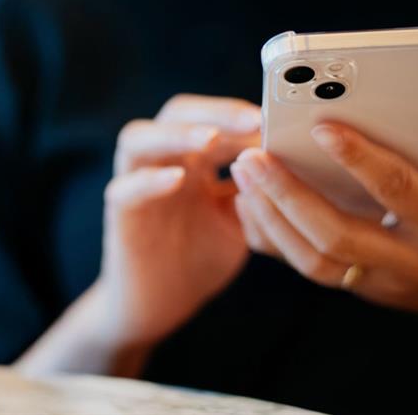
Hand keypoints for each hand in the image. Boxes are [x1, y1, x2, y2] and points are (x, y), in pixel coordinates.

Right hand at [93, 94, 260, 346]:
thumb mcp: (241, 219)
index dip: (245, 115)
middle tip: (254, 119)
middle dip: (216, 113)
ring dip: (177, 135)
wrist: (164, 303)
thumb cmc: (203, 255)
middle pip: (178, 114)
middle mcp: (163, 161)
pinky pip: (125, 189)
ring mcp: (137, 183)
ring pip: (139, 139)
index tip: (280, 119)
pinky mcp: (120, 214)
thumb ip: (258, 190)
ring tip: (210, 138)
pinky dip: (149, 181)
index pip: (214, 118)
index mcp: (195, 159)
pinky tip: (177, 181)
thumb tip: (297, 161)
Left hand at [231, 122, 417, 331]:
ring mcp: (376, 282)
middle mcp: (407, 261)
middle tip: (254, 157)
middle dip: (290, 195)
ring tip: (244, 177)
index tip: (321, 126)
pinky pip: (307, 270)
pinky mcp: (355, 288)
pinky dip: (274, 240)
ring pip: (314, 261)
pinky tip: (250, 205)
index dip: (360, 158)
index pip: (397, 190)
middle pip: (338, 236)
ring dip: (273, 219)